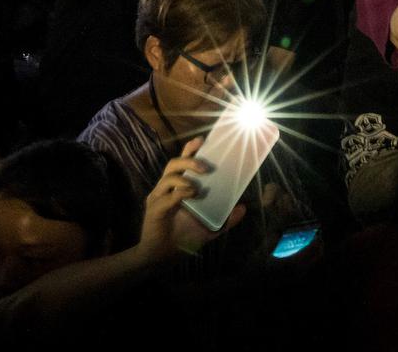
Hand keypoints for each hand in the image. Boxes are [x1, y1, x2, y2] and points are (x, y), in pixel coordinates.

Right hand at [138, 137, 244, 259]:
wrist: (163, 257)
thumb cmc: (183, 240)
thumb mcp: (209, 229)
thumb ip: (226, 220)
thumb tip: (243, 208)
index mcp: (177, 188)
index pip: (182, 163)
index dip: (190, 149)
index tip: (202, 141)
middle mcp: (166, 189)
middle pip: (174, 164)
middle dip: (189, 159)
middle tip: (206, 167)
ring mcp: (159, 197)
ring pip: (169, 176)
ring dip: (185, 177)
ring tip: (198, 186)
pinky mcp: (154, 208)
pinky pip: (166, 196)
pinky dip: (179, 193)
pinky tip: (190, 195)